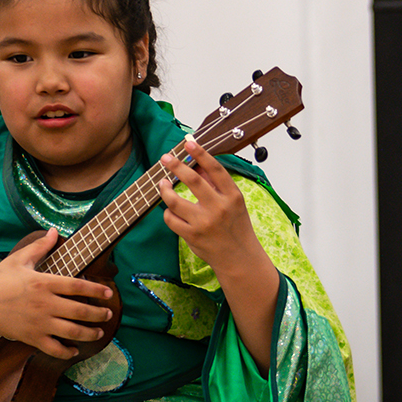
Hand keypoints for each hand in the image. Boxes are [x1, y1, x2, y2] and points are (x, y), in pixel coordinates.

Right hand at [0, 230, 113, 358]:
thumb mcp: (18, 260)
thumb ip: (39, 247)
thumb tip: (53, 231)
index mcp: (43, 283)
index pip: (78, 286)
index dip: (96, 290)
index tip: (109, 293)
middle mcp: (45, 304)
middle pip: (81, 311)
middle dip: (99, 314)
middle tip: (108, 314)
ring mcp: (39, 323)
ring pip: (72, 332)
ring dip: (90, 333)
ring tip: (98, 332)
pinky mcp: (32, 338)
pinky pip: (54, 349)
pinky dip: (67, 352)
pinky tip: (74, 350)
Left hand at [159, 136, 281, 371]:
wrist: (239, 258)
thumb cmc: (236, 227)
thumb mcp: (233, 204)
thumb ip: (216, 185)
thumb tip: (195, 165)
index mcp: (233, 197)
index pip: (215, 170)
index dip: (201, 154)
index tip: (189, 142)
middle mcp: (219, 208)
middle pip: (192, 181)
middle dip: (176, 166)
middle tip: (166, 158)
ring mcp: (204, 223)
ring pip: (174, 200)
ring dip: (165, 190)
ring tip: (162, 183)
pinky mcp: (192, 236)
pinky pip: (170, 219)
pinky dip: (168, 213)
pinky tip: (170, 210)